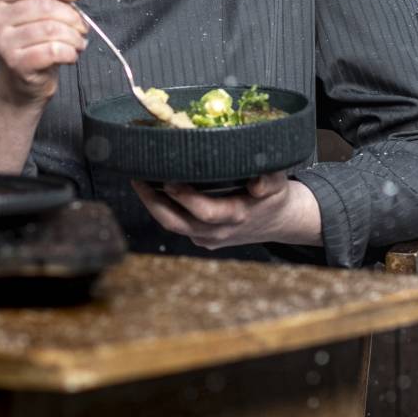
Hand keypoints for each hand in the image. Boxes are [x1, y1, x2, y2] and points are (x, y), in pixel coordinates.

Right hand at [0, 0, 86, 106]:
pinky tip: (71, 55)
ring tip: (78, 42)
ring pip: (51, 29)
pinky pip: (52, 51)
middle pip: (44, 6)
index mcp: (1, 0)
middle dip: (72, 16)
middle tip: (81, 27)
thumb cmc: (34, 43)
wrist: (20, 82)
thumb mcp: (41, 12)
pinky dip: (70, 52)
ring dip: (74, 36)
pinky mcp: (16, 64)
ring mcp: (3, 43)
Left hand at [132, 173, 322, 249]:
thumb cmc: (274, 195)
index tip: (168, 179)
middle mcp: (218, 231)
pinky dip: (162, 208)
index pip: (204, 211)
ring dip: (152, 204)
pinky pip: (177, 224)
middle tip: (138, 178)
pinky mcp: (202, 238)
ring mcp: (207, 238)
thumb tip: (257, 183)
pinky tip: (152, 189)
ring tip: (138, 181)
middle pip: (177, 222)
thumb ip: (270, 182)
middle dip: (154, 202)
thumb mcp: (278, 185)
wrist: (279, 221)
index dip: (184, 197)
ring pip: (172, 225)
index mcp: (236, 217)